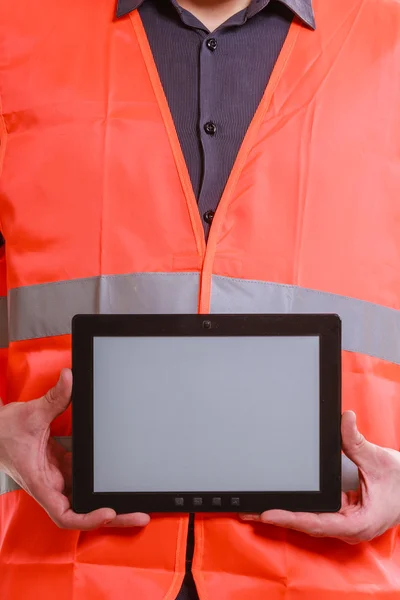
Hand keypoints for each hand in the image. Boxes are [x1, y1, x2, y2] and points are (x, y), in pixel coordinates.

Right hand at [0, 369, 149, 529]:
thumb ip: (53, 398)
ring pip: (84, 496)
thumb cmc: (4, 430)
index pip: (64, 514)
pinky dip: (98, 478)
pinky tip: (118, 473)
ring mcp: (57, 477)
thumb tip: (69, 378)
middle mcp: (51, 485)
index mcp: (40, 482)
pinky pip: (82, 477)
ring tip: (135, 498)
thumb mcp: (30, 413)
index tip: (108, 511)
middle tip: (139, 514)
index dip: (87, 518)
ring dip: (107, 498)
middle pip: (82, 510)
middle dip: (111, 515)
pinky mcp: (61, 467)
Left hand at [241, 411, 399, 543]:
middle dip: (277, 517)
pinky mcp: (340, 515)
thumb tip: (345, 419)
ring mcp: (343, 523)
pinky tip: (276, 503)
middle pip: (306, 525)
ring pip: (307, 522)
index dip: (291, 518)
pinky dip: (294, 509)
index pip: (318, 522)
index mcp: (357, 522)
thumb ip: (358, 442)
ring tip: (253, 509)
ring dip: (283, 514)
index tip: (268, 513)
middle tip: (247, 511)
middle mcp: (347, 527)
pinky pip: (314, 515)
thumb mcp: (380, 461)